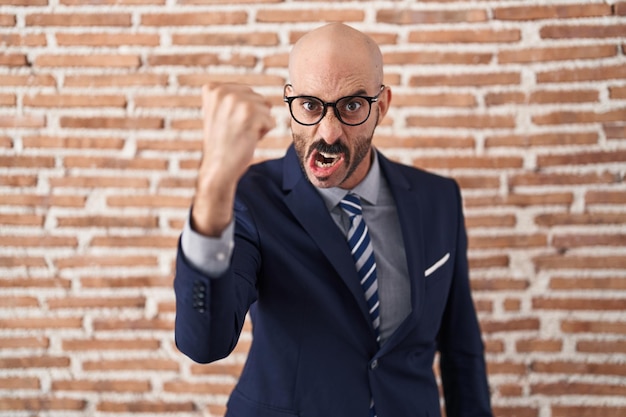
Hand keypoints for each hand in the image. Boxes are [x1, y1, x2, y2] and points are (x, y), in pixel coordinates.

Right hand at [192, 84, 274, 235]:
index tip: (228, 124)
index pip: (247, 92)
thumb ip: (233, 97)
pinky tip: (247, 139)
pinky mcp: (249, 113)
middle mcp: (222, 91)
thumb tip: (270, 95)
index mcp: (212, 89)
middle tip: (235, 130)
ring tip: (241, 134)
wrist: (218, 168)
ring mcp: (235, 101)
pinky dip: (264, 133)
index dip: (243, 111)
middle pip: (258, 98)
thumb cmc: (224, 143)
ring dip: (259, 124)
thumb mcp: (221, 112)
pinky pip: (271, 121)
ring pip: (266, 108)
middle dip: (253, 116)